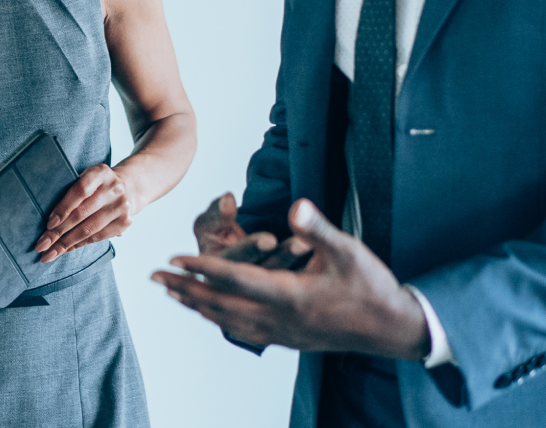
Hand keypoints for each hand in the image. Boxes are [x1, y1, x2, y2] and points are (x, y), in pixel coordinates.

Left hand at [33, 164, 138, 262]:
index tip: (48, 224)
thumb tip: (48, 219)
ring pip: (88, 229)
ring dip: (66, 244)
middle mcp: (114, 189)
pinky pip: (97, 237)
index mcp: (100, 172)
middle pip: (82, 214)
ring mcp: (122, 206)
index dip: (63, 208)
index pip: (80, 191)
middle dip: (58, 232)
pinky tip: (65, 250)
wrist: (128, 188)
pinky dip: (78, 245)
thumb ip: (69, 192)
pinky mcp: (125, 222)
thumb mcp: (85, 178)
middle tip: (40, 245)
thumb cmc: (95, 185)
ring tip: (49, 254)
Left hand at [152, 199, 428, 359]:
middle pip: (219, 304)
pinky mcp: (288, 339)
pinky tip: (210, 313)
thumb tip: (294, 206)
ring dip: (196, 305)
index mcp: (290, 295)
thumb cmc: (372, 285)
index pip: (234, 279)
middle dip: (184, 288)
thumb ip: (317, 228)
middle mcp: (279, 319)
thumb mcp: (348, 250)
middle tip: (154, 276)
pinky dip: (218, 319)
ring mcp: (282, 333)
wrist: (392, 329)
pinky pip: (242, 330)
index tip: (172, 258)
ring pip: (227, 320)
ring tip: (172, 293)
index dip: (201, 268)